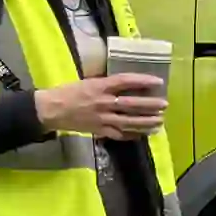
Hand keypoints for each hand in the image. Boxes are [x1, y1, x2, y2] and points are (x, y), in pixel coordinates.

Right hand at [36, 74, 166, 139]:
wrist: (51, 110)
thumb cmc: (68, 92)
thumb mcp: (88, 81)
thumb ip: (106, 83)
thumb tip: (125, 81)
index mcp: (99, 87)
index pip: (126, 82)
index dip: (143, 81)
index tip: (158, 82)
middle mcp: (103, 102)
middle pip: (131, 104)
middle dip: (150, 105)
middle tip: (164, 105)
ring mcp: (102, 118)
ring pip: (129, 121)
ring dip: (146, 122)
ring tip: (160, 121)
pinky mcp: (99, 131)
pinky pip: (119, 134)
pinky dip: (132, 134)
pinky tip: (143, 134)